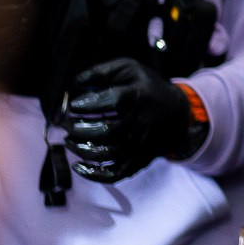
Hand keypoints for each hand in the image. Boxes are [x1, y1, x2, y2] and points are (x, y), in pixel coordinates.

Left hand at [65, 58, 203, 183]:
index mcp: (140, 96)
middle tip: (65, 124)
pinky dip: (95, 175)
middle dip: (79, 129)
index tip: (74, 105)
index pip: (114, 100)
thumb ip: (100, 72)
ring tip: (69, 141)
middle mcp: (143, 122)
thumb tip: (75, 83)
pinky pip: (117, 173)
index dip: (89, 103)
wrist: (178, 113)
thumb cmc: (147, 87)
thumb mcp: (129, 69)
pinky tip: (79, 167)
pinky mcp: (140, 160)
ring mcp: (142, 144)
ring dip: (82, 150)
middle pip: (108, 131)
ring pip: (109, 154)